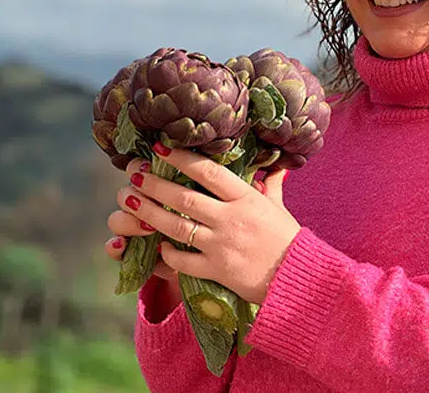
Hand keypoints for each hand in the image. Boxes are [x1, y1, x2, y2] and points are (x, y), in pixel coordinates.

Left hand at [116, 143, 300, 304]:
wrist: (300, 282)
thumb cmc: (288, 241)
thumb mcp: (278, 208)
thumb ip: (270, 185)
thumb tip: (275, 164)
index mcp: (246, 198)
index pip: (208, 172)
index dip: (181, 158)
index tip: (159, 147)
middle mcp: (231, 219)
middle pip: (183, 197)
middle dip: (153, 183)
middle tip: (133, 173)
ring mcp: (222, 246)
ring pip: (176, 226)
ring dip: (148, 212)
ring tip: (128, 200)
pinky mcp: (217, 271)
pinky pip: (182, 261)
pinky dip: (166, 253)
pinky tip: (156, 245)